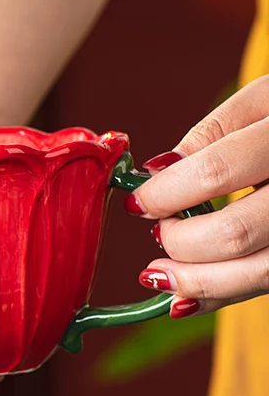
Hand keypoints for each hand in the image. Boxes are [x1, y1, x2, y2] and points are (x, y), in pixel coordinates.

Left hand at [127, 75, 268, 317]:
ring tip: (160, 273)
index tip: (139, 204)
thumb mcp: (265, 100)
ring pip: (257, 272)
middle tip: (160, 234)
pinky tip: (187, 294)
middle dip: (180, 242)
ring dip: (195, 282)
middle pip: (235, 233)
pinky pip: (266, 286)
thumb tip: (156, 175)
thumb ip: (211, 134)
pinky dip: (220, 295)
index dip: (165, 194)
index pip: (215, 172)